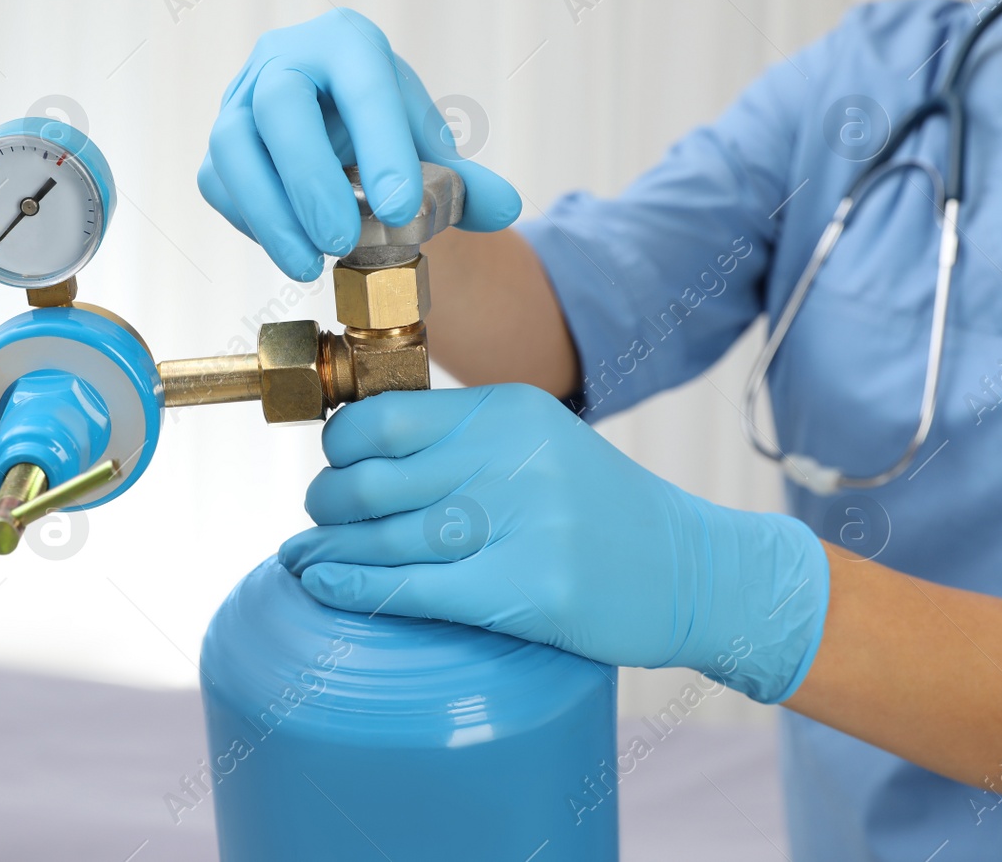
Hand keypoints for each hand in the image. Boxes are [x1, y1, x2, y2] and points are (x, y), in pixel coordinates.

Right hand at [198, 8, 522, 280]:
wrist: (336, 139)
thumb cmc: (383, 139)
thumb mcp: (430, 154)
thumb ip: (468, 183)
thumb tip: (506, 206)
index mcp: (347, 44)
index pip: (362, 82)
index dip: (381, 144)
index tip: (401, 207)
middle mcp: (284, 58)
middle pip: (280, 105)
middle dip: (310, 179)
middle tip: (341, 241)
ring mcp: (240, 99)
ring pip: (233, 145)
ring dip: (269, 212)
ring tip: (309, 264)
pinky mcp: (218, 146)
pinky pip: (219, 182)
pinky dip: (251, 222)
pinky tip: (290, 249)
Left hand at [278, 385, 830, 703]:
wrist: (697, 570)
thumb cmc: (599, 509)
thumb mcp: (536, 444)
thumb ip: (459, 440)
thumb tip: (353, 452)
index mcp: (507, 412)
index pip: (381, 419)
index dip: (337, 448)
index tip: (332, 468)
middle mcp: (511, 460)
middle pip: (370, 481)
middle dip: (324, 505)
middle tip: (318, 523)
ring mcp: (523, 525)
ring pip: (384, 538)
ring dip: (326, 553)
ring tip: (304, 561)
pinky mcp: (531, 590)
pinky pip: (415, 589)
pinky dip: (355, 589)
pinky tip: (324, 587)